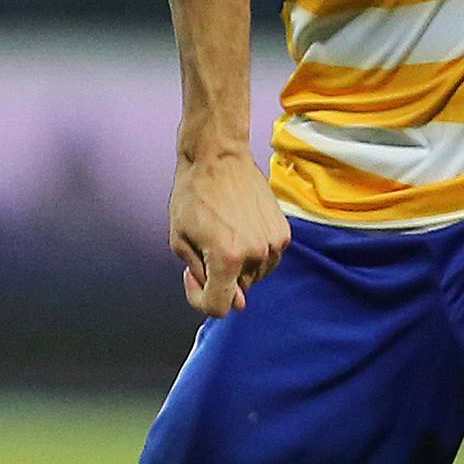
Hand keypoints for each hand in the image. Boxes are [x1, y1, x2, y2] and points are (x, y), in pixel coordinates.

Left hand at [169, 144, 290, 316]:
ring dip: (238, 267)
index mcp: (227, 259)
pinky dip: (253, 254)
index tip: (193, 277)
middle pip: (237, 291)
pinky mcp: (284, 233)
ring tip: (223, 234)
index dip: (200, 299)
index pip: (219, 307)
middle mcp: (256, 255)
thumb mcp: (179, 240)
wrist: (219, 156)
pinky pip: (268, 260)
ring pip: (254, 277)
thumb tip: (231, 301)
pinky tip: (239, 230)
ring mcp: (274, 245)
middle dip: (219, 277)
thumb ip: (201, 275)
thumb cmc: (194, 194)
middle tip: (205, 247)